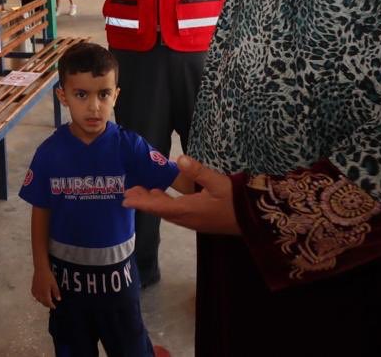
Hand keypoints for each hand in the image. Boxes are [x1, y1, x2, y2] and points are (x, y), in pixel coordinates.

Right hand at [31, 267, 61, 308]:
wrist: (40, 270)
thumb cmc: (48, 276)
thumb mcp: (54, 284)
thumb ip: (56, 292)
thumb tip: (58, 299)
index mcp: (45, 294)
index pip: (48, 303)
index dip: (51, 306)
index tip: (54, 307)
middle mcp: (39, 294)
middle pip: (43, 302)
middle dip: (47, 304)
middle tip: (51, 304)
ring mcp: (35, 292)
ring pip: (39, 300)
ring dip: (43, 301)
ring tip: (46, 300)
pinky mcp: (32, 289)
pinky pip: (35, 296)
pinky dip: (38, 298)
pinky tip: (40, 296)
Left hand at [122, 155, 239, 235]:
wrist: (255, 220)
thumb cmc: (236, 200)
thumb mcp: (218, 182)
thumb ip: (198, 171)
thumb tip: (180, 159)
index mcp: (189, 210)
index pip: (159, 206)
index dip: (142, 202)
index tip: (126, 199)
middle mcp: (188, 219)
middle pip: (160, 210)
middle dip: (144, 201)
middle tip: (129, 192)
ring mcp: (194, 221)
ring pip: (168, 212)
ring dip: (154, 203)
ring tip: (143, 192)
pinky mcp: (200, 221)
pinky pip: (176, 213)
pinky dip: (165, 205)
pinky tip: (165, 198)